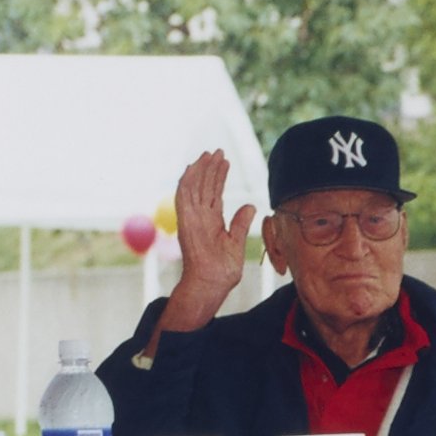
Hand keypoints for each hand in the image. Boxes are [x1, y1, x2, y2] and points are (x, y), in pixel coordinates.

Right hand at [140, 150, 253, 358]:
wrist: (212, 284)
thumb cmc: (223, 269)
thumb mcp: (236, 242)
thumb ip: (241, 223)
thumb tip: (251, 206)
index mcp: (211, 221)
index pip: (214, 193)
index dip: (218, 177)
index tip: (225, 162)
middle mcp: (199, 217)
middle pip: (203, 187)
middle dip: (210, 168)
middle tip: (218, 151)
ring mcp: (192, 219)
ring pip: (193, 188)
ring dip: (200, 171)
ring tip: (209, 155)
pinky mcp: (187, 223)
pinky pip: (184, 199)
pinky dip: (186, 183)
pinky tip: (192, 169)